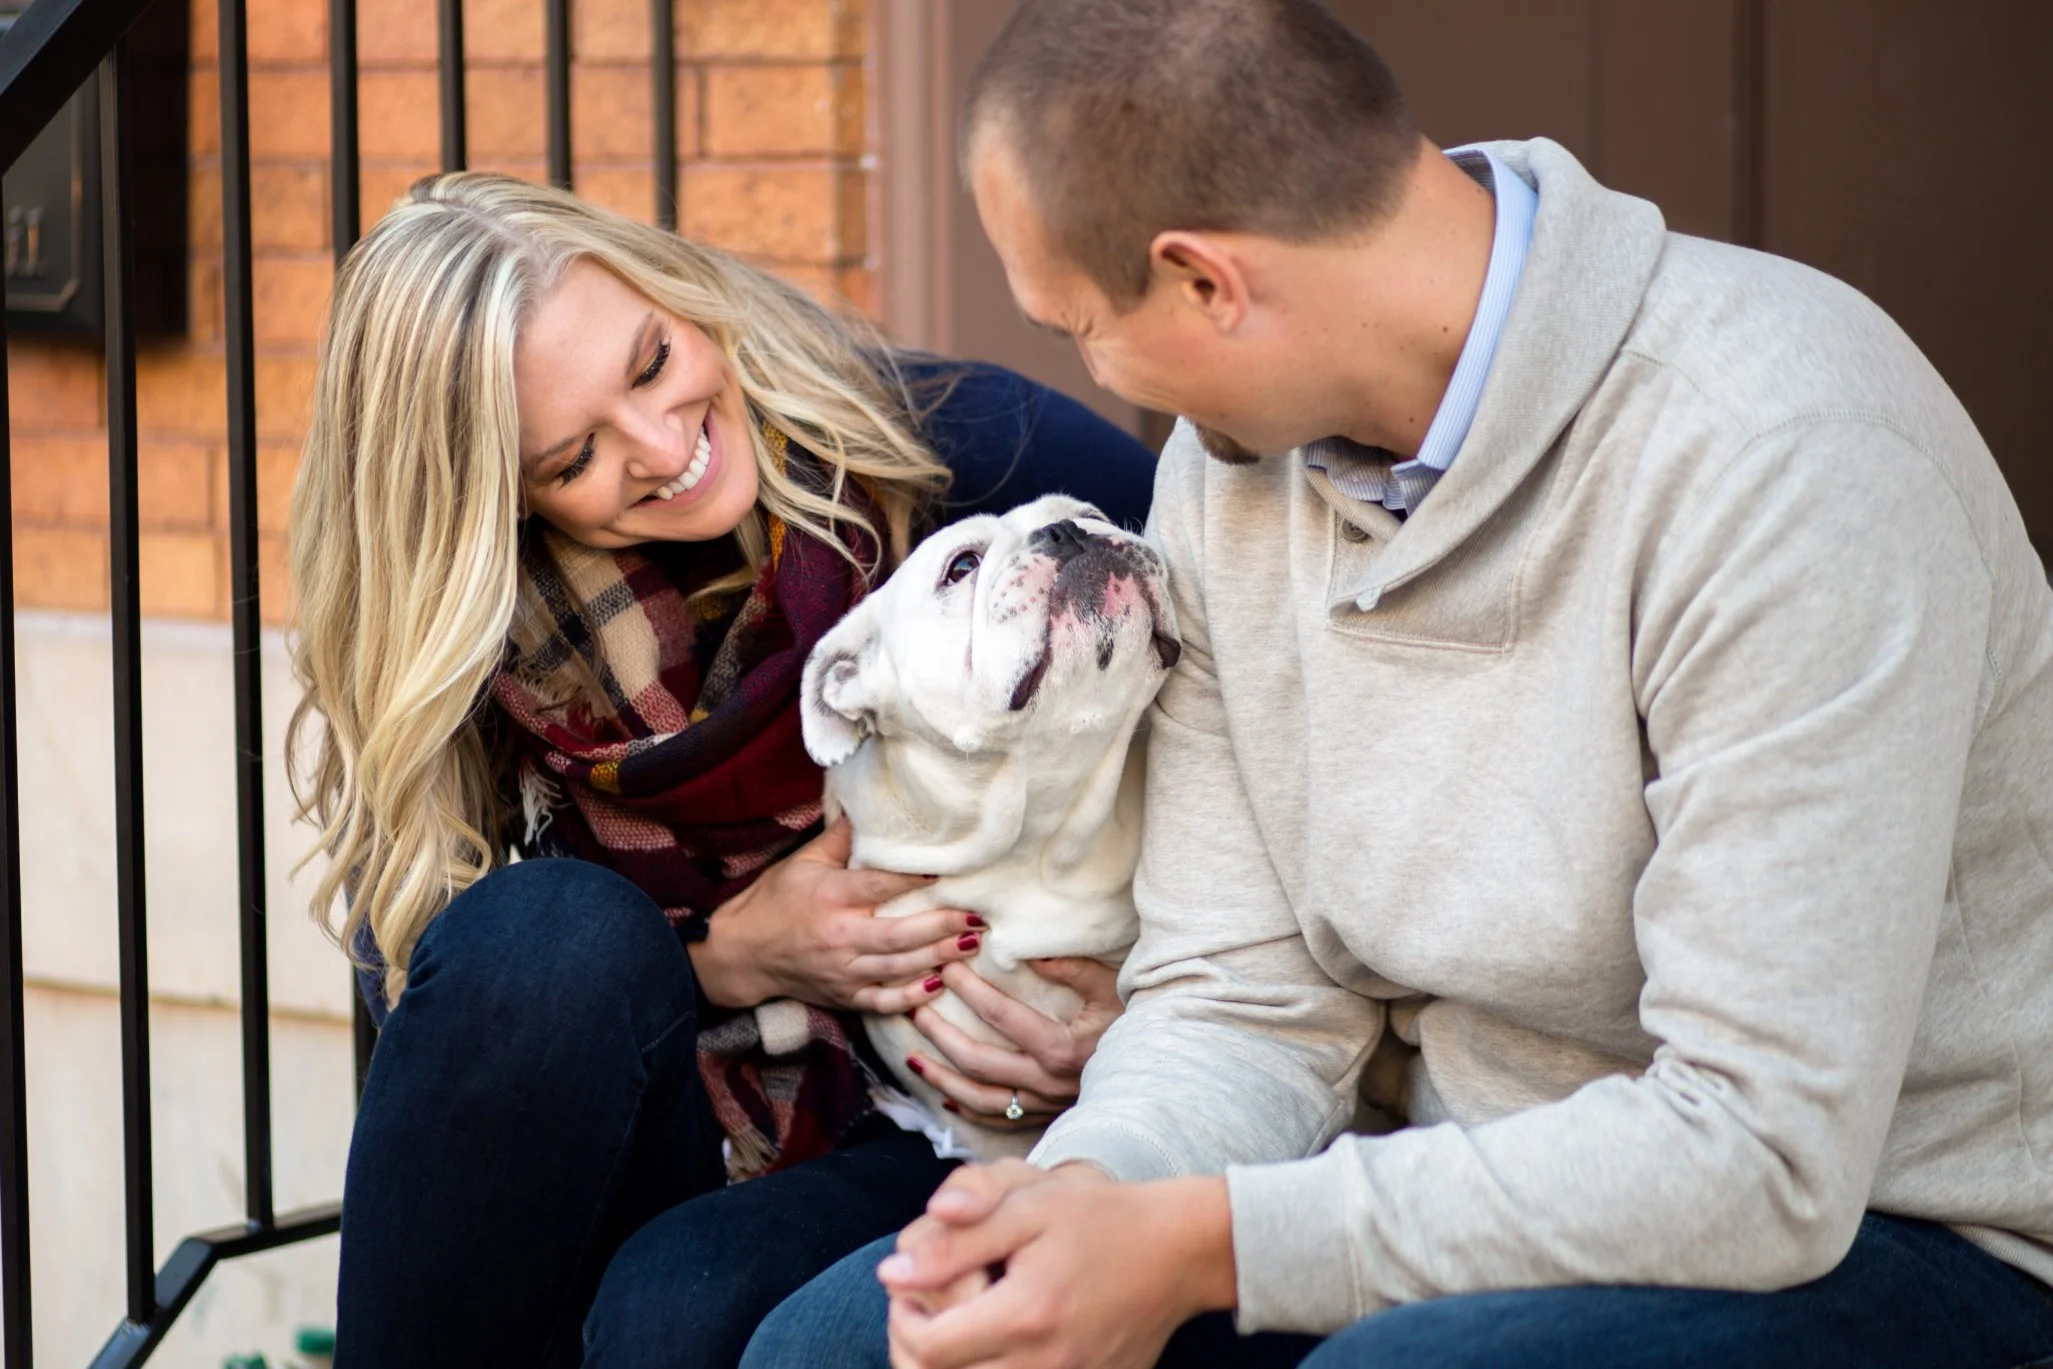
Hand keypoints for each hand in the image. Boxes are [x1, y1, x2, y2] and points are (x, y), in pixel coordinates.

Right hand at [689, 819, 983, 1011]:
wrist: (743, 953)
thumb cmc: (774, 901)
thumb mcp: (802, 862)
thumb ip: (838, 838)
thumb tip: (867, 807)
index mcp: (831, 897)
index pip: (880, 886)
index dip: (914, 878)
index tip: (946, 871)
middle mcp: (840, 936)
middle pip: (899, 934)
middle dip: (942, 926)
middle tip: (977, 918)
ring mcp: (843, 971)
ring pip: (898, 968)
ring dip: (938, 958)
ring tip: (972, 946)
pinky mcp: (844, 996)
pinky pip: (883, 1001)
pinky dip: (911, 998)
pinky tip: (939, 985)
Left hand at [879, 1161, 1235, 1368]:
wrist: (1177, 1250)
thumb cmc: (1099, 1217)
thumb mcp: (1027, 1205)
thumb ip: (957, 1240)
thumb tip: (891, 1273)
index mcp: (1025, 1314)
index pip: (927, 1348)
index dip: (902, 1319)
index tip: (908, 1290)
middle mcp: (1047, 1364)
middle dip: (916, 1349)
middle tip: (922, 1312)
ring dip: (950, 1368)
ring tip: (955, 1328)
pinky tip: (995, 1344)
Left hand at [905, 959, 1121, 1126]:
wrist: (1158, 1076)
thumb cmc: (1133, 1026)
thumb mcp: (1110, 990)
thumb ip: (1072, 968)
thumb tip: (1029, 950)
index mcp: (1061, 1047)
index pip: (1000, 1015)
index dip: (969, 990)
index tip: (946, 968)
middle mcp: (1045, 1081)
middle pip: (978, 1061)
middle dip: (939, 1034)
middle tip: (913, 1008)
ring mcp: (1042, 1106)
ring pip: (978, 1098)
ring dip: (941, 1076)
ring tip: (912, 1056)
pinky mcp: (1043, 1120)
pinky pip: (995, 1121)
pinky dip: (965, 1109)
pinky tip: (943, 1094)